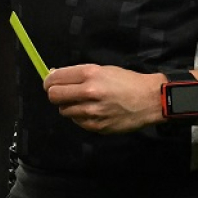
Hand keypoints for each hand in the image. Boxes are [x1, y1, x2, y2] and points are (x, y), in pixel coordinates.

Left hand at [44, 64, 164, 133]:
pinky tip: (92, 111)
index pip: (55, 78)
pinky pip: (77, 122)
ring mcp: (92, 112)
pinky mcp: (97, 127)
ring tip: (82, 102)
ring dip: (68, 106)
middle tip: (61, 93)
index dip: (49, 80)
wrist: (149, 100)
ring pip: (64, 111)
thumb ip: (79, 74)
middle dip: (54, 94)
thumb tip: (54, 75)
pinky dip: (80, 116)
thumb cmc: (126, 81)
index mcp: (90, 74)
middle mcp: (88, 93)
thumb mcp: (103, 70)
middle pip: (54, 96)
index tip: (50, 82)